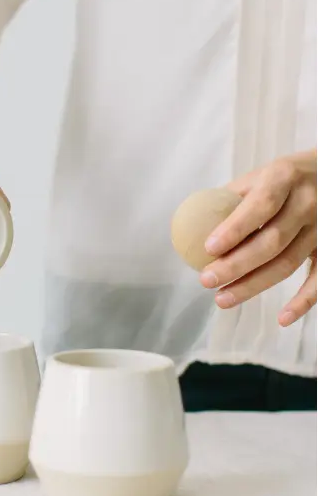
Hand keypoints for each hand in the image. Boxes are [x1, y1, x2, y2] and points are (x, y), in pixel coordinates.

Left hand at [199, 150, 316, 325]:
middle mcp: (307, 202)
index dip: (235, 229)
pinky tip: (283, 318)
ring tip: (222, 298)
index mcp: (284, 178)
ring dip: (254, 285)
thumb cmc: (282, 179)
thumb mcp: (258, 176)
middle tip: (206, 280)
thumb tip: (190, 227)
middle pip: (272, 241)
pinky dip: (304, 301)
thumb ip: (229, 199)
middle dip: (236, 265)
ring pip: (288, 263)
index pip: (260, 206)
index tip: (208, 248)